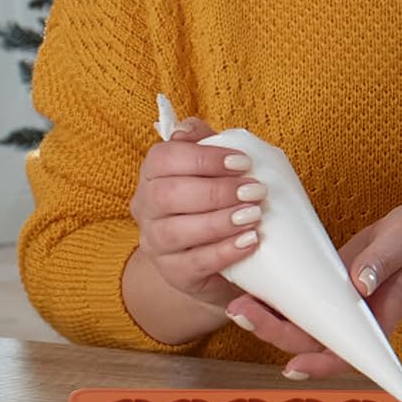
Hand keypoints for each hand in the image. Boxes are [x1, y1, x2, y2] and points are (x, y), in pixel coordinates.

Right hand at [129, 116, 262, 308]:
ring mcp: (155, 244)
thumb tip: (189, 128)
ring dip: (219, 221)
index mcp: (153, 175)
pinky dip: (224, 251)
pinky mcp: (173, 274)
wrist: (218, 260)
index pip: (163, 158)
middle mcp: (146, 208)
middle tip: (254, 190)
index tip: (242, 162)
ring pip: (175, 231)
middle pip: (167, 195)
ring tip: (254, 216)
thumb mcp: (215, 172)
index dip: (202, 158)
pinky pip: (193, 263)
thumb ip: (205, 145)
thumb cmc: (217, 205)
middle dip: (215, 191)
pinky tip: (250, 242)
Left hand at [226, 202, 401, 378]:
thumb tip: (358, 284)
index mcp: (381, 315)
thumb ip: (384, 260)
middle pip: (312, 339)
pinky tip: (253, 286)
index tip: (293, 368)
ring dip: (268, 318)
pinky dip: (278, 298)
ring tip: (238, 303)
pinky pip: (303, 301)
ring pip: (302, 323)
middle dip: (274, 331)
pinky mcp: (331, 287)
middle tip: (241, 312)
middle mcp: (357, 318)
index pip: (349, 352)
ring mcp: (342, 305)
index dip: (320, 365)